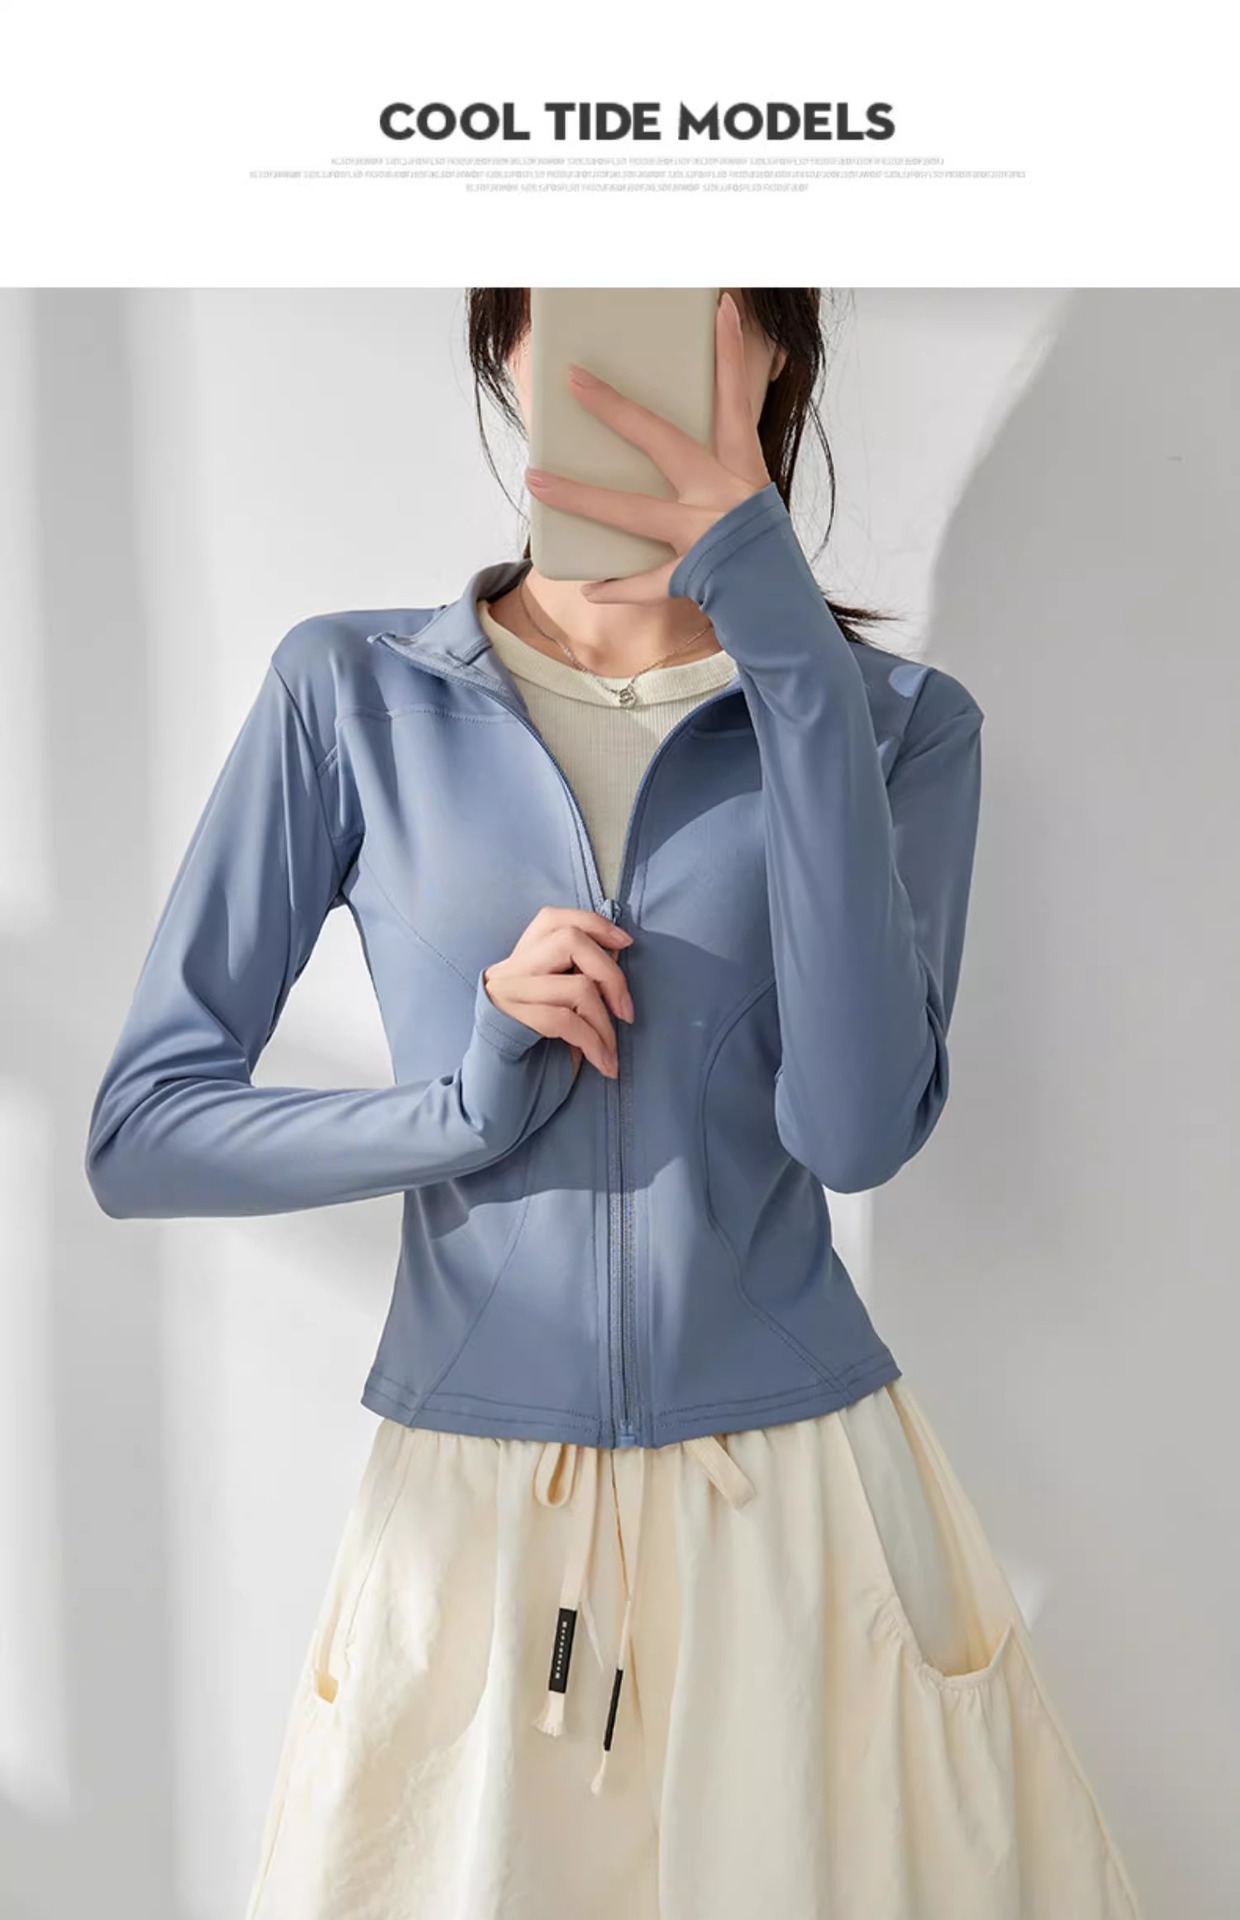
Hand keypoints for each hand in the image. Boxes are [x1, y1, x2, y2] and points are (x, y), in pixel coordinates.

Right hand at [482, 906, 634, 1080]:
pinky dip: (595, 1043)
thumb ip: (578, 978)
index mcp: (519, 961)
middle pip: (570, 941)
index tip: (626, 943)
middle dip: (611, 975)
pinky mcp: (508, 1023)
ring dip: (605, 1024)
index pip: (553, 918)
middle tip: (626, 1012)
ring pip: (576, 985)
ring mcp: (505, 994)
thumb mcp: (559, 1009)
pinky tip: (605, 1064)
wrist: (494, 1099)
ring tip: (611, 1051)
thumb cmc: (534, 1056)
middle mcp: (508, 970)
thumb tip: (616, 953)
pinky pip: (566, 1022)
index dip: (594, 923)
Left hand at [523, 290, 772, 605]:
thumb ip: (717, 472)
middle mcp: (721, 494)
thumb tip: (669, 454)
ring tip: (536, 481)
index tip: (720, 305)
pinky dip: (618, 588)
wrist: (783, 605)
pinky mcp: (692, 574)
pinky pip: (645, 582)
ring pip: (632, 512)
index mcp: (741, 469)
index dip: (729, 353)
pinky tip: (589, 587)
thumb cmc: (766, 551)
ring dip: (581, 497)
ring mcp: (703, 534)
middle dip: (617, 410)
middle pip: (662, 442)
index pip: (733, 400)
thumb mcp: (752, 500)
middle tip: (574, 381)